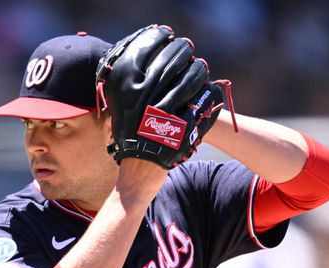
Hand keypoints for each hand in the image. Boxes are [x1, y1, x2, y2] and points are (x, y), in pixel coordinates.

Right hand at [96, 25, 225, 168]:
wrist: (139, 168)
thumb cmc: (128, 134)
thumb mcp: (118, 106)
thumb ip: (128, 80)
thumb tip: (142, 49)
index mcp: (127, 89)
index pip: (149, 48)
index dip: (162, 39)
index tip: (168, 37)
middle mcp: (146, 98)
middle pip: (175, 59)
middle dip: (185, 52)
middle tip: (189, 51)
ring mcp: (167, 114)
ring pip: (194, 78)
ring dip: (199, 71)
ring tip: (200, 71)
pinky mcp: (187, 129)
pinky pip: (207, 102)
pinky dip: (210, 96)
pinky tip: (209, 94)